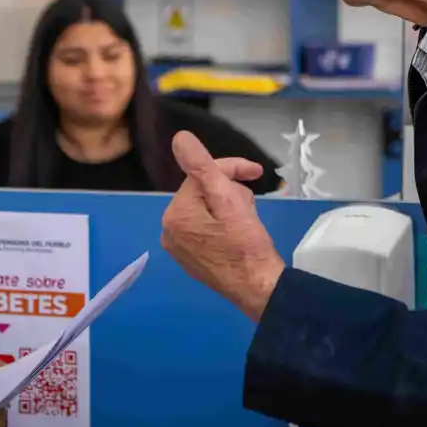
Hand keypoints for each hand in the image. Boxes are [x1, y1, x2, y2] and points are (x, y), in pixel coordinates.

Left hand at [161, 130, 284, 321]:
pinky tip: (238, 232)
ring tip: (247, 220)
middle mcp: (169, 230)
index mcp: (175, 214)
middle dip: (229, 191)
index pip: (201, 175)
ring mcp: (178, 247)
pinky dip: (222, 223)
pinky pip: (204, 227)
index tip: (257, 172)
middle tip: (252, 205)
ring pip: (206, 208)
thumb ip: (203, 167)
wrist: (258, 289)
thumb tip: (179, 137)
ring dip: (229, 206)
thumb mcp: (228, 200)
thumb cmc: (246, 245)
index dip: (231, 169)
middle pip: (203, 192)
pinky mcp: (190, 259)